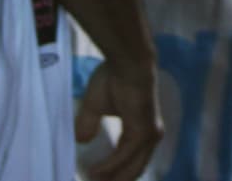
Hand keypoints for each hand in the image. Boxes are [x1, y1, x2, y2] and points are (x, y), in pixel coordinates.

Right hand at [74, 56, 163, 180]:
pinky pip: (123, 157)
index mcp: (142, 129)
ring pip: (130, 168)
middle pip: (132, 170)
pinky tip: (94, 172)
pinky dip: (108, 167)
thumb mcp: (96, 105)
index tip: (93, 177)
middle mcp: (150, 135)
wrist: (127, 62)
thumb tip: (82, 140)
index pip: (130, 159)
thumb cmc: (113, 77)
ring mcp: (148, 136)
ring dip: (111, 179)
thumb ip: (89, 123)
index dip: (113, 172)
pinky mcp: (142, 133)